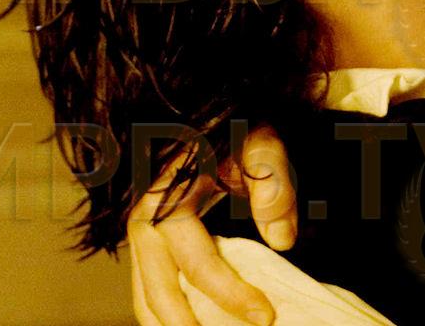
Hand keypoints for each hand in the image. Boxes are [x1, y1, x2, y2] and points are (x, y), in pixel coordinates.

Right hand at [129, 126, 296, 325]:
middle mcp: (145, 220)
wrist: (211, 118)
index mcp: (168, 198)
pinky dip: (165, 313)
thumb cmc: (238, 128)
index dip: (229, 291)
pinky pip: (150, 285)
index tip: (264, 315)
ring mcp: (142, 233)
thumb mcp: (260, 142)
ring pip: (145, 294)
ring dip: (170, 324)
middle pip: (158, 288)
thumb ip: (273, 180)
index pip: (197, 260)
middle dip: (189, 325)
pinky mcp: (150, 242)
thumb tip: (283, 241)